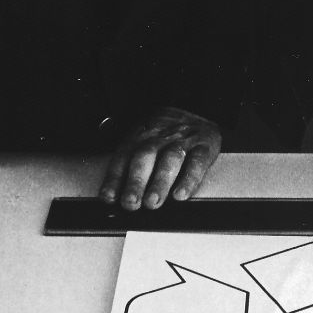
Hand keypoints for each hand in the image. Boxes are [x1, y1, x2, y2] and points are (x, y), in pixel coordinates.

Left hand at [98, 106, 221, 209]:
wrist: (199, 110)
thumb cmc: (168, 133)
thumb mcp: (145, 138)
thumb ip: (130, 162)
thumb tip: (114, 195)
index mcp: (141, 135)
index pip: (124, 156)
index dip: (115, 177)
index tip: (109, 197)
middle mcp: (160, 137)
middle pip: (145, 157)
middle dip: (136, 181)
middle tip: (131, 202)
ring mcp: (183, 141)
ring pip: (170, 160)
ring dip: (159, 182)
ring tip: (152, 202)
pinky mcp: (204, 147)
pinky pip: (197, 163)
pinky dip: (189, 180)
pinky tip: (181, 195)